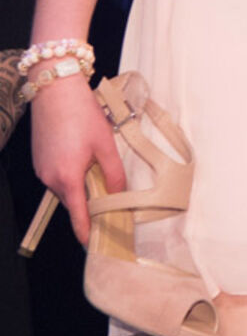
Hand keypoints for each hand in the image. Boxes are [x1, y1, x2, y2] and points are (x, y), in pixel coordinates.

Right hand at [30, 75, 121, 245]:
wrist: (55, 90)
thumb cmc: (82, 115)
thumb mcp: (105, 145)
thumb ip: (114, 173)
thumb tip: (118, 194)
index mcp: (67, 178)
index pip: (77, 215)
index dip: (86, 231)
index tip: (93, 245)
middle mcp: (50, 178)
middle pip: (73, 201)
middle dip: (88, 205)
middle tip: (109, 206)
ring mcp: (41, 169)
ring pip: (66, 188)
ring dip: (81, 187)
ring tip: (98, 173)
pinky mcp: (40, 159)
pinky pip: (58, 176)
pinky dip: (72, 175)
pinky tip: (84, 160)